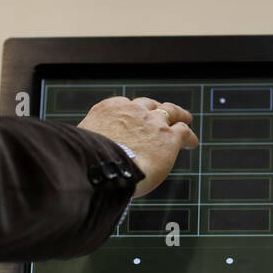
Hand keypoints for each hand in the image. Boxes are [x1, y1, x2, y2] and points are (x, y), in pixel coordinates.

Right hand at [78, 97, 198, 196]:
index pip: (124, 106)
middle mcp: (132, 111)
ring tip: (185, 119)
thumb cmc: (86, 162)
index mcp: (108, 110)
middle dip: (155, 109)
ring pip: (170, 112)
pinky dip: (189, 137)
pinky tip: (192, 143)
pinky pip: (183, 132)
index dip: (131, 113)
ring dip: (178, 115)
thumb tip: (80, 157)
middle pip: (148, 105)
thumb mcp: (80, 145)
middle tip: (161, 115)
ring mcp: (152, 122)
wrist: (102, 168)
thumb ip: (88, 145)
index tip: (133, 119)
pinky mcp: (168, 138)